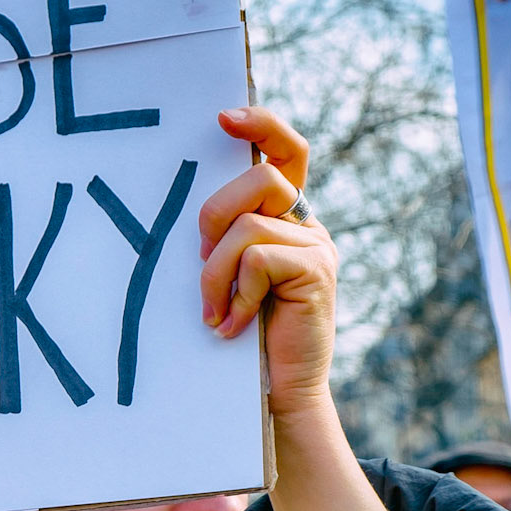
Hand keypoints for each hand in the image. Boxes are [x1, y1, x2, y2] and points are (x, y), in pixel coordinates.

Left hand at [203, 107, 332, 415]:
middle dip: (214, 216)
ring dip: (215, 273)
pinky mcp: (317, 273)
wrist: (279, 391)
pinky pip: (258, 260)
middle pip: (261, 179)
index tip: (223, 119)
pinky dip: (235, 295)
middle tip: (201, 261)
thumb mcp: (231, 275)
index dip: (262, 125)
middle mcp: (307, 223)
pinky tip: (232, 326)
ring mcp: (316, 247)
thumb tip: (193, 217)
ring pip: (248, 226)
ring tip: (212, 311)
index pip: (287, 151)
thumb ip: (226, 237)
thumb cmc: (244, 334)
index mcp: (286, 216)